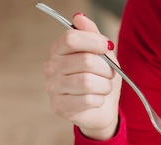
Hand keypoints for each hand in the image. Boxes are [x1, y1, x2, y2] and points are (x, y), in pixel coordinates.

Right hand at [43, 13, 120, 139]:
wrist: (102, 110)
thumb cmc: (101, 79)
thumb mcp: (102, 55)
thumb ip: (92, 35)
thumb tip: (79, 17)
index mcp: (58, 50)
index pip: (71, 38)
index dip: (94, 41)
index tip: (107, 47)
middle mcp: (51, 67)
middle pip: (84, 61)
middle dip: (106, 69)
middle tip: (109, 75)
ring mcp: (53, 88)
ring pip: (87, 82)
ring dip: (104, 86)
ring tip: (104, 88)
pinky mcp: (59, 107)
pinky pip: (87, 100)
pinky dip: (99, 100)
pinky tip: (96, 101)